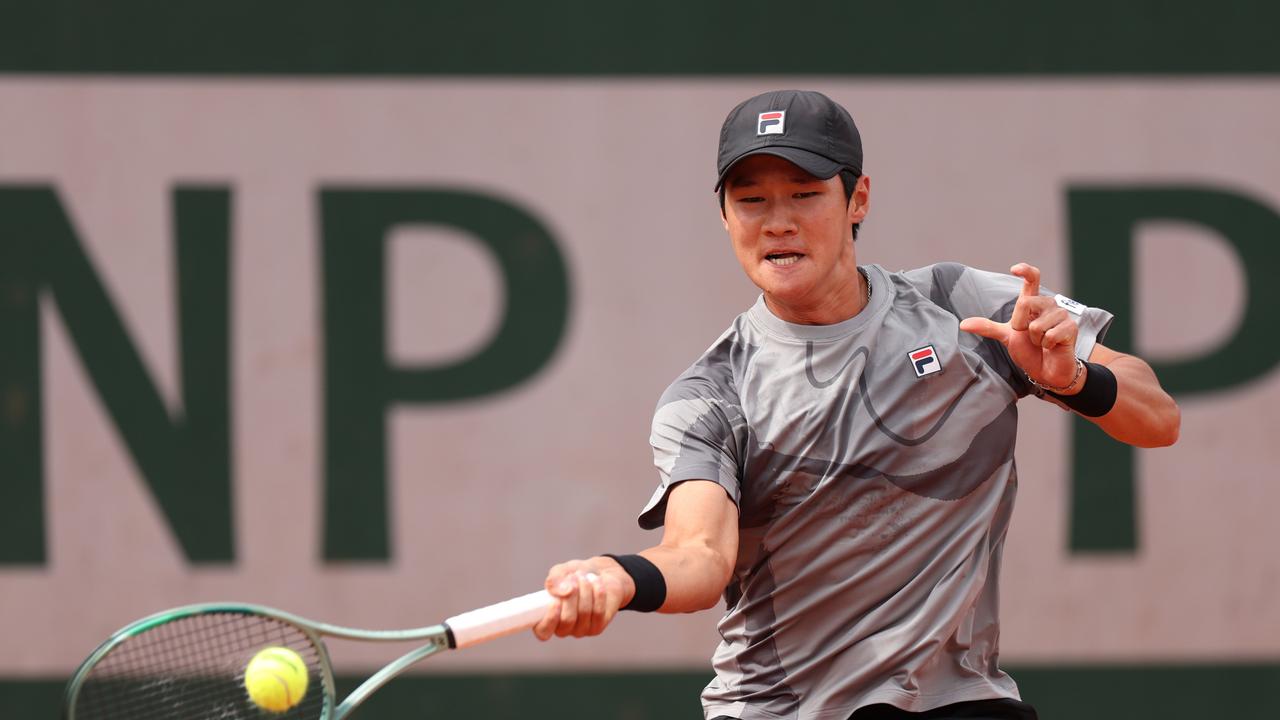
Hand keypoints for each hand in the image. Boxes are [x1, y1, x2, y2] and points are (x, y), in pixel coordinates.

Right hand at [532, 556, 633, 639]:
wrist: (597, 573)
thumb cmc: (573, 576)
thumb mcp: (559, 572)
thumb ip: (554, 581)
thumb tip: (562, 592)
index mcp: (547, 619)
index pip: (543, 631)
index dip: (549, 619)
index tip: (555, 602)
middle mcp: (563, 629)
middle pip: (567, 620)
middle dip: (571, 595)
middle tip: (573, 577)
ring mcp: (581, 630)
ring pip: (584, 613)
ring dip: (585, 589)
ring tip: (583, 575)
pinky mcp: (598, 627)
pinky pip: (598, 611)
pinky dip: (597, 593)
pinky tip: (595, 581)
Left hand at [958, 263, 1081, 391]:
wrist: (1046, 370)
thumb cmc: (1029, 351)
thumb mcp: (1006, 336)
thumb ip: (987, 327)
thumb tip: (963, 325)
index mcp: (1032, 303)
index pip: (1032, 279)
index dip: (1025, 271)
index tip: (1014, 269)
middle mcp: (1048, 304)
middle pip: (1025, 303)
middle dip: (1020, 326)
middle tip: (1029, 336)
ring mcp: (1061, 315)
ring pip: (1036, 325)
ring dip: (1035, 340)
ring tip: (1042, 343)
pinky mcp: (1071, 327)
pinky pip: (1049, 335)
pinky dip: (1047, 345)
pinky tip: (1052, 346)